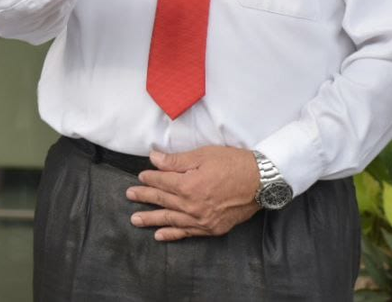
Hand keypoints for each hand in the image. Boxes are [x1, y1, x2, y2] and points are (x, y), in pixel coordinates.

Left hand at [125, 146, 259, 240]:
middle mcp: (192, 206)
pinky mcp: (212, 228)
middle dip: (144, 197)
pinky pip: (187, 233)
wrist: (261, 182)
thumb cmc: (233, 163)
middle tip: (129, 196)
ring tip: (135, 220)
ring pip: (170, 220)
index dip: (150, 177)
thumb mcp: (203, 155)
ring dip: (151, 219)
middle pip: (162, 200)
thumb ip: (176, 160)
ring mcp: (202, 220)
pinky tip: (159, 235)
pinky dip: (172, 234)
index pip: (162, 181)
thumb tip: (154, 158)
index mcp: (188, 185)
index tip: (141, 176)